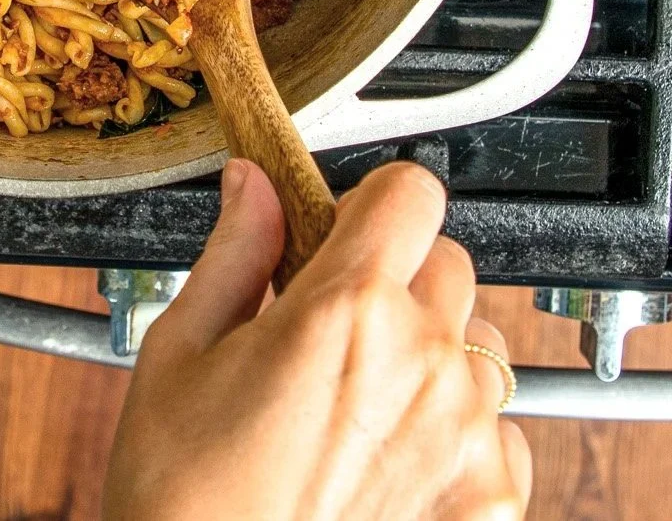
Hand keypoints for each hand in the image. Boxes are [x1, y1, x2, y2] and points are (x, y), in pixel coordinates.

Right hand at [104, 160, 530, 520]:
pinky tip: (380, 452)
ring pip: (472, 345)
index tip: (334, 227)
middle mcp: (425, 363)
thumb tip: (251, 184)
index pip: (409, 193)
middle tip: (325, 323)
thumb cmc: (185, 490)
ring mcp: (467, 433)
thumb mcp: (181, 349)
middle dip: (390, 276)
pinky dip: (449, 428)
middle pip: (445, 265)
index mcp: (345, 311)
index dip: (367, 201)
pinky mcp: (489, 493)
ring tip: (346, 401)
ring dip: (423, 352)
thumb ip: (234, 253)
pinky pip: (495, 426)